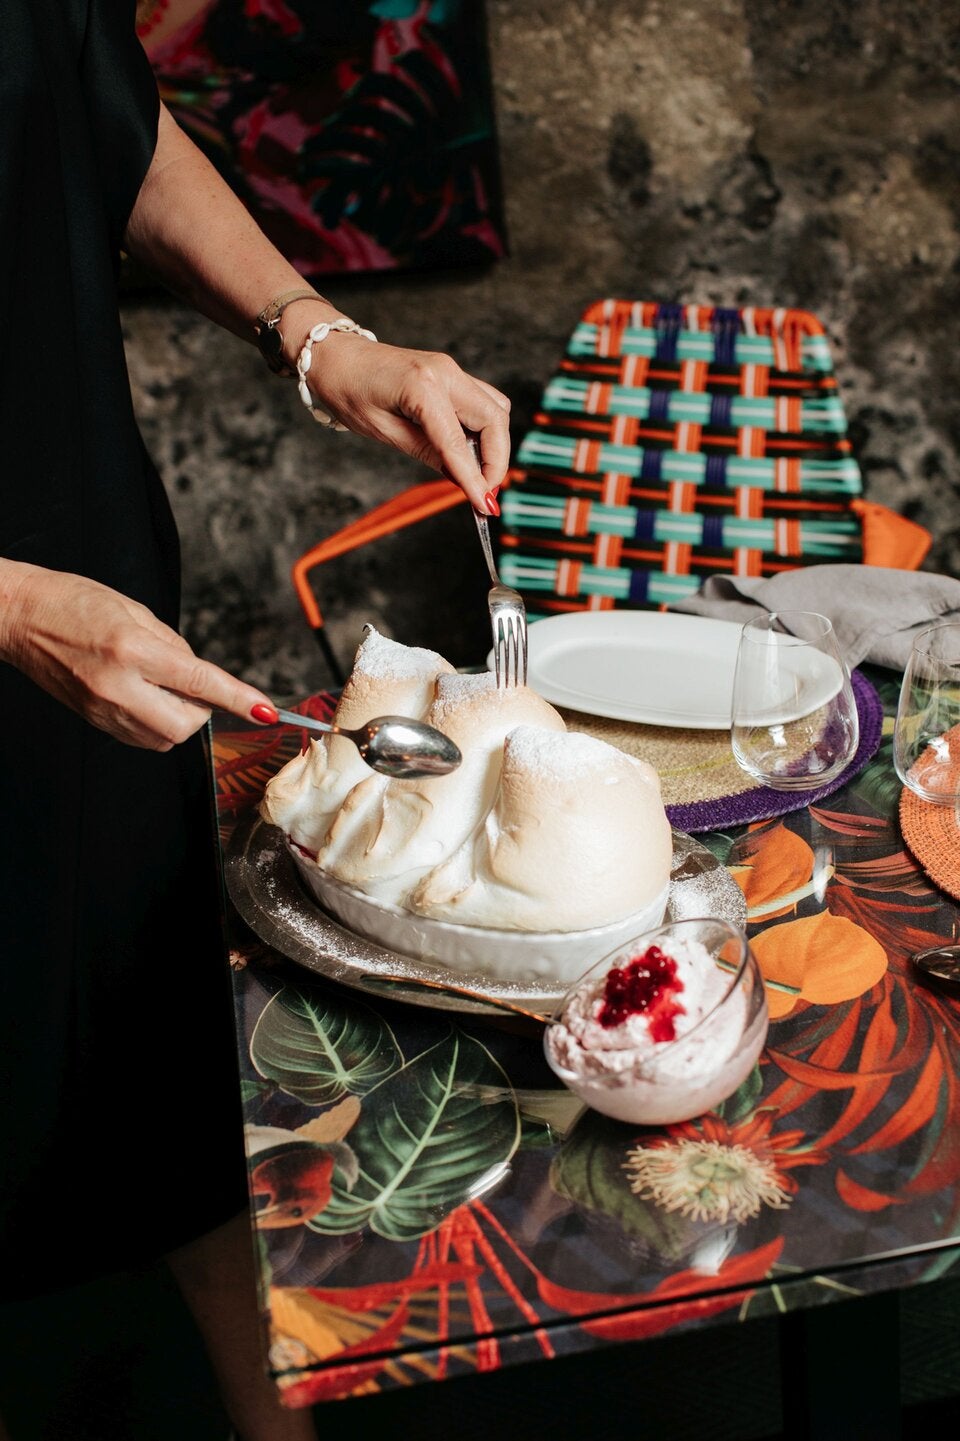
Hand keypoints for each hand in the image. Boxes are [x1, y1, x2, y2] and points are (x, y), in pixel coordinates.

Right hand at [0, 563, 272, 750]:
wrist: (19, 615)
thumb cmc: (74, 601)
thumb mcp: (135, 610)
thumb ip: (174, 646)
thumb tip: (201, 678)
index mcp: (132, 649)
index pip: (200, 682)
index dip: (238, 699)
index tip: (267, 712)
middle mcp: (118, 685)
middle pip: (184, 726)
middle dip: (201, 711)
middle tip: (190, 684)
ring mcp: (102, 708)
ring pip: (164, 738)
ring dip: (178, 717)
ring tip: (158, 683)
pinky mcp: (93, 719)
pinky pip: (141, 737)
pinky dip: (156, 723)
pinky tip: (143, 695)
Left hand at [297, 332, 510, 510]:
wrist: (337, 356)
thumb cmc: (349, 390)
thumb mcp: (383, 431)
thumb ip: (427, 453)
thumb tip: (461, 477)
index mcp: (422, 386)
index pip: (458, 441)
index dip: (475, 478)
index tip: (484, 506)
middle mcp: (445, 372)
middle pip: (494, 418)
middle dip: (497, 460)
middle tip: (485, 492)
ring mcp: (451, 370)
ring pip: (496, 409)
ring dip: (494, 444)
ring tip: (477, 474)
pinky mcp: (451, 374)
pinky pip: (483, 402)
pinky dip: (484, 430)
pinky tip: (468, 451)